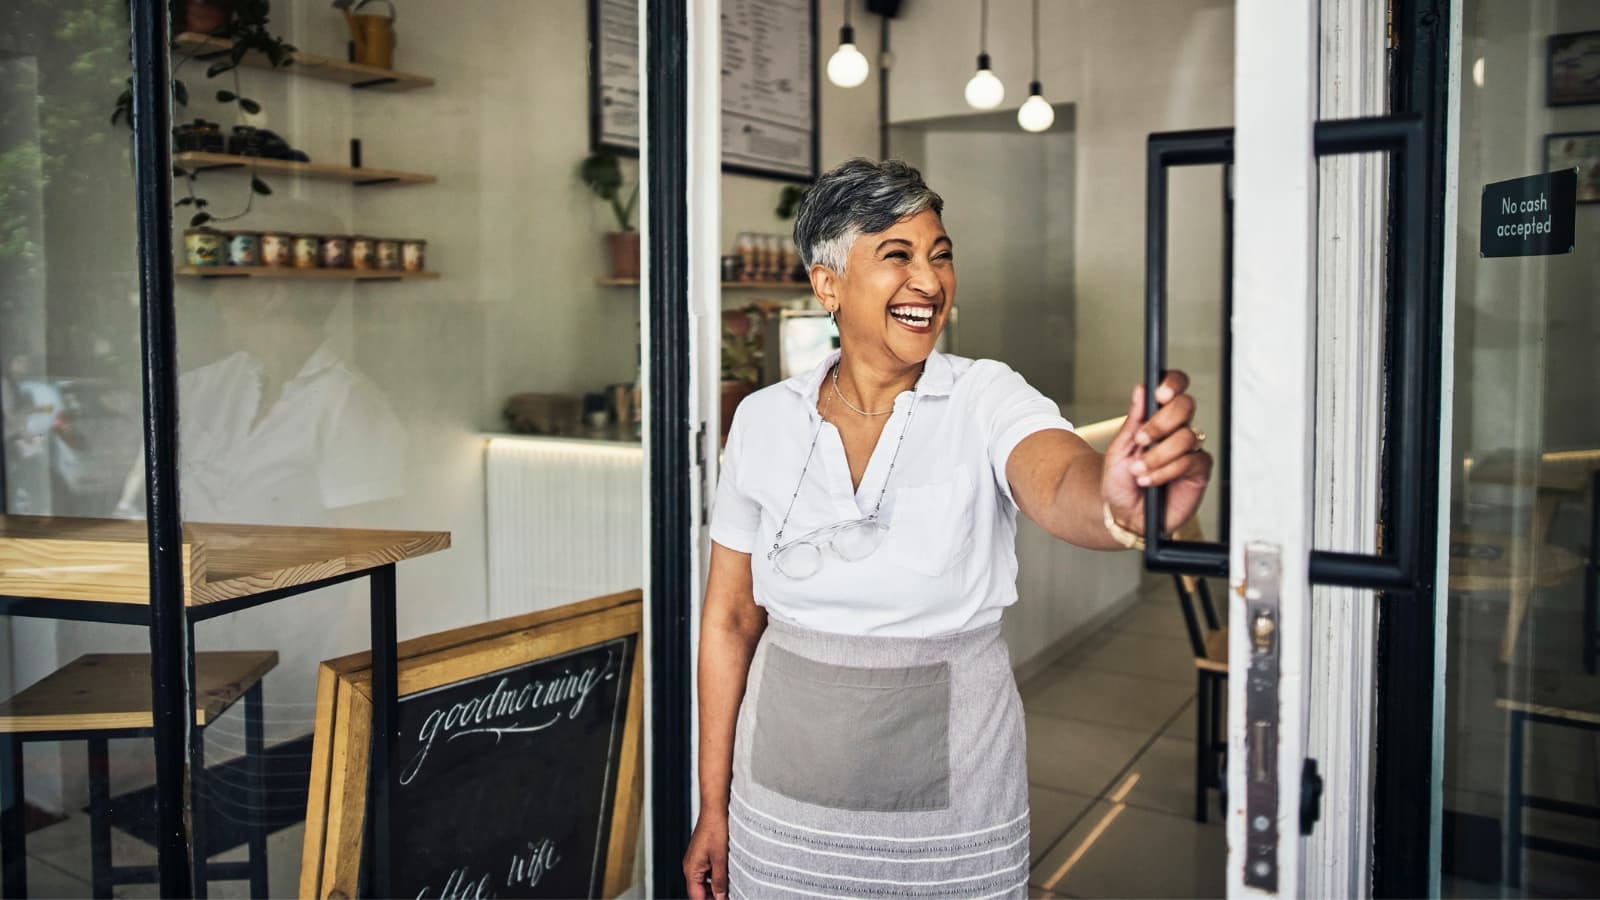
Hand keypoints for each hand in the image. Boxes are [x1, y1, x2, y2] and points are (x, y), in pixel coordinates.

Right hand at [683, 812, 729, 899]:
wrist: (715, 808)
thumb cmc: (716, 827)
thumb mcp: (721, 859)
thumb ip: (719, 881)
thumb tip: (720, 897)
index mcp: (691, 869)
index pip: (696, 897)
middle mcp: (690, 865)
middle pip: (699, 890)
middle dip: (712, 896)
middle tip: (728, 896)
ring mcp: (696, 859)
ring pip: (704, 881)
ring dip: (715, 886)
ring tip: (730, 887)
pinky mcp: (702, 853)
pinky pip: (706, 870)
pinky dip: (715, 876)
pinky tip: (727, 874)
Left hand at [1101, 371, 1212, 536]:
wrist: (1123, 514)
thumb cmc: (1120, 481)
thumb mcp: (1119, 449)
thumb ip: (1133, 420)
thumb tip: (1141, 390)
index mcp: (1158, 419)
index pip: (1174, 389)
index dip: (1172, 384)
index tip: (1159, 393)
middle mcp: (1176, 431)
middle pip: (1186, 406)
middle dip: (1162, 421)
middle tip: (1142, 439)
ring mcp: (1189, 451)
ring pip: (1187, 436)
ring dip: (1158, 455)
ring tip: (1139, 469)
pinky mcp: (1198, 471)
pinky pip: (1191, 462)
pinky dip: (1167, 471)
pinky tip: (1150, 480)